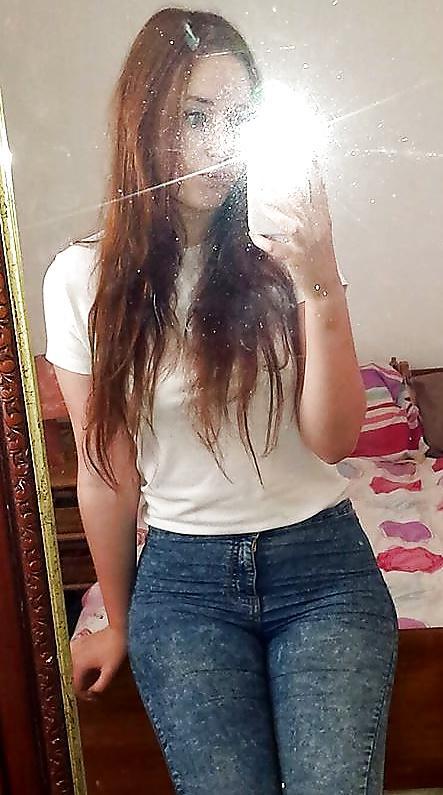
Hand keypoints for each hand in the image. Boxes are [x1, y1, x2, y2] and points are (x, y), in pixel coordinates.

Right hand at [70, 625, 126, 700]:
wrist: (116, 629)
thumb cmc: (115, 648)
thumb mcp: (110, 670)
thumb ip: (100, 685)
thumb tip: (92, 694)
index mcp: (79, 664)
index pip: (74, 686)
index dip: (83, 695)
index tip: (92, 696)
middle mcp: (72, 656)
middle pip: (69, 678)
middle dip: (78, 686)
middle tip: (89, 691)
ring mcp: (73, 648)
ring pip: (68, 668)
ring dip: (75, 676)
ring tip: (86, 681)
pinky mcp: (76, 643)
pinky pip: (70, 659)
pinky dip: (75, 666)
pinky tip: (84, 669)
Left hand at [249, 163, 341, 298]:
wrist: (325, 286)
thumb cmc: (320, 257)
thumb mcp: (321, 231)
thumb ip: (310, 213)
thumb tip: (293, 194)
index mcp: (323, 220)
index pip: (319, 191)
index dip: (313, 172)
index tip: (308, 155)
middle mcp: (316, 229)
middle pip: (301, 202)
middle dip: (287, 185)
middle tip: (274, 171)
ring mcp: (306, 244)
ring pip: (289, 221)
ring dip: (274, 209)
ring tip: (262, 197)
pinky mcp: (295, 258)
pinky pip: (276, 247)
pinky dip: (264, 241)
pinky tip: (255, 234)